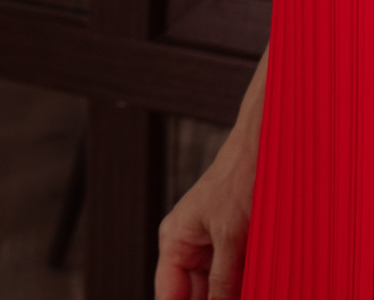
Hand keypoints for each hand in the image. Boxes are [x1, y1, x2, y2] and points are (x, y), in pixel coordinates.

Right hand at [155, 134, 255, 297]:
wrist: (266, 151)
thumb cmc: (239, 183)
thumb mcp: (230, 237)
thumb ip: (223, 281)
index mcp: (174, 242)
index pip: (169, 295)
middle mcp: (189, 248)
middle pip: (197, 295)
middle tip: (241, 298)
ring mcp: (214, 248)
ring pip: (220, 290)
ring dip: (235, 295)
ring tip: (254, 288)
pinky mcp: (237, 247)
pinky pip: (238, 279)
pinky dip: (248, 289)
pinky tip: (261, 288)